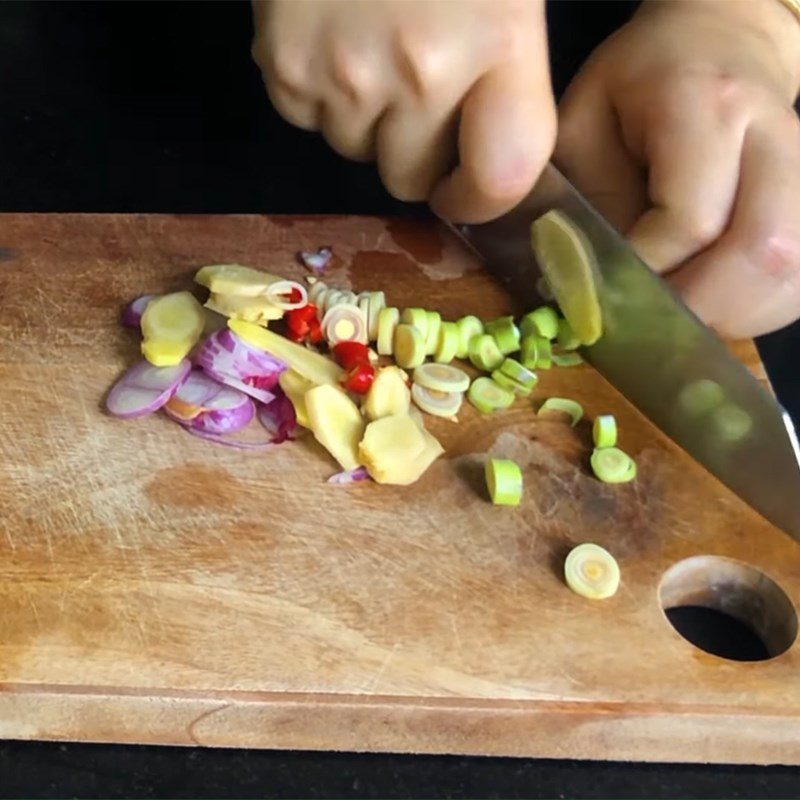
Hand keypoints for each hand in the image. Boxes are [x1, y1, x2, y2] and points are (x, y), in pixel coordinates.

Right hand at [252, 0, 555, 222]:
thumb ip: (511, 69)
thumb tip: (498, 157)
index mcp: (497, 39)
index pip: (501, 179)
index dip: (484, 197)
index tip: (469, 188)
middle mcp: (418, 71)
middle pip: (412, 178)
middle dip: (418, 152)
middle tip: (418, 92)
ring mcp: (341, 74)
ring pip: (356, 152)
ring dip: (368, 118)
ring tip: (372, 43)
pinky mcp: (281, 67)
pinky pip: (308, 119)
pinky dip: (320, 91)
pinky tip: (332, 33)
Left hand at [556, 0, 799, 337]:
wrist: (715, 40)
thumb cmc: (635, 87)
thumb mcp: (584, 125)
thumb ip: (590, 201)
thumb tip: (597, 284)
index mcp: (706, 104)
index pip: (690, 220)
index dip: (646, 274)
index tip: (604, 294)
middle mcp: (774, 134)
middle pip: (762, 251)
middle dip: (698, 308)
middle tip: (647, 325)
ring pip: (793, 272)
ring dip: (731, 314)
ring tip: (678, 316)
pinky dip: (756, 307)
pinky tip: (714, 303)